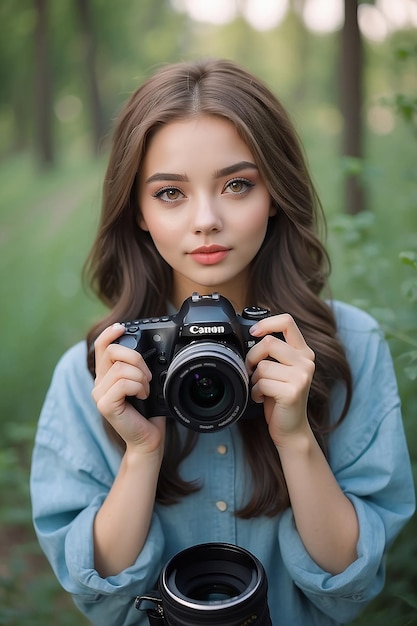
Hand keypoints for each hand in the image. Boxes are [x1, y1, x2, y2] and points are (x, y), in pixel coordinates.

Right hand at [92, 323, 164, 454]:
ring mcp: (99, 394)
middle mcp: (99, 383)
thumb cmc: (148, 411)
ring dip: (140, 378)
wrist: (148, 437)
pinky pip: (123, 383)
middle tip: (147, 375)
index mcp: (107, 375)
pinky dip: (138, 387)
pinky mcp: (105, 404)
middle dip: (136, 358)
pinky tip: (142, 397)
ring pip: (121, 368)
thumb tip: (147, 348)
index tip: (122, 327)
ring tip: (145, 390)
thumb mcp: (144, 382)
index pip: (101, 346)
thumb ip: (138, 366)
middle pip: (112, 351)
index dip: (109, 333)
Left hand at [245, 314, 314, 446]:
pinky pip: (262, 383)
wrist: (291, 429)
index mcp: (303, 352)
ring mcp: (302, 376)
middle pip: (269, 342)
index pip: (287, 322)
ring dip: (254, 380)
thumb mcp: (280, 370)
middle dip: (252, 357)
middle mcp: (306, 362)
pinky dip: (255, 393)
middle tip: (251, 370)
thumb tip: (251, 336)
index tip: (253, 331)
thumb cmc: (280, 398)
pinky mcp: (293, 391)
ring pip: (263, 366)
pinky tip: (263, 398)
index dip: (267, 323)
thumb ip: (274, 353)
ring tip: (261, 389)